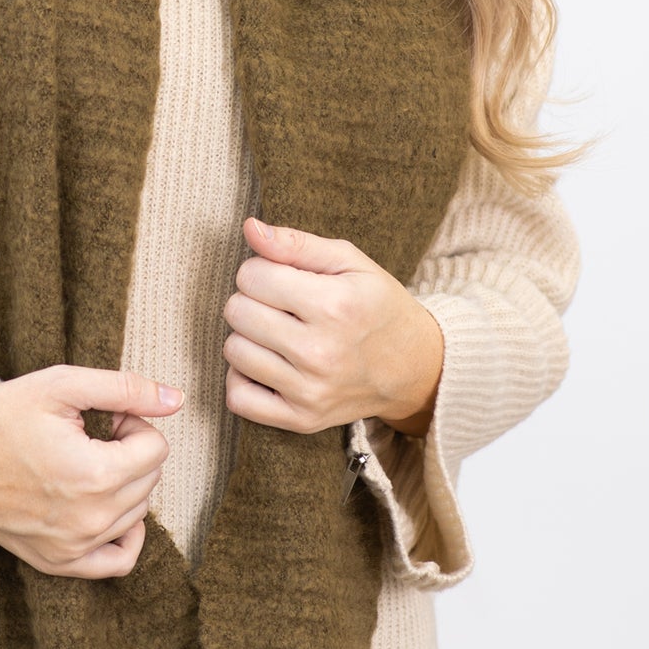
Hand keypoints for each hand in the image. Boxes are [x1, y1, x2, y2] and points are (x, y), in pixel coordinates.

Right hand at [0, 366, 183, 578]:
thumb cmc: (1, 416)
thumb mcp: (62, 385)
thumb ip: (126, 389)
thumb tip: (176, 400)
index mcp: (95, 476)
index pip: (156, 448)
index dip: (132, 422)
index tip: (101, 417)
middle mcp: (90, 519)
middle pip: (150, 479)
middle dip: (129, 451)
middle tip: (90, 435)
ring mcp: (74, 547)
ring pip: (138, 513)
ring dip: (123, 484)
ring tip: (84, 461)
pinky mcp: (58, 562)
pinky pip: (118, 562)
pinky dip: (126, 536)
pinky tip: (109, 507)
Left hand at [222, 219, 443, 438]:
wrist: (414, 367)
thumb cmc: (377, 306)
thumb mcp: (350, 262)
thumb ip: (297, 244)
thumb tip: (250, 228)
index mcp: (334, 305)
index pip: (251, 276)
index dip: (262, 270)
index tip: (284, 278)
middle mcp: (320, 352)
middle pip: (237, 311)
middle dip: (252, 300)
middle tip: (281, 306)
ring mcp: (310, 391)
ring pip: (233, 351)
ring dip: (248, 337)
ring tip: (278, 333)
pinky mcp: (302, 420)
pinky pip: (238, 398)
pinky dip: (242, 379)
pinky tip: (267, 364)